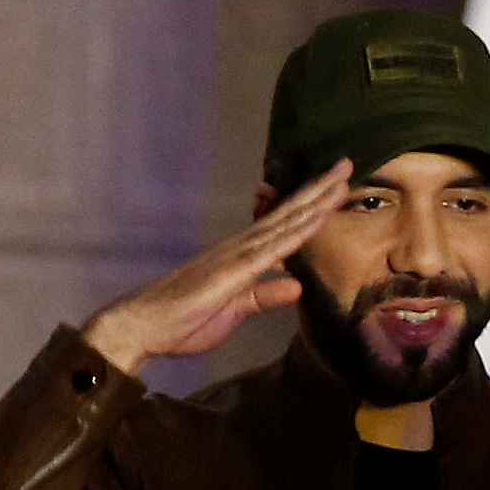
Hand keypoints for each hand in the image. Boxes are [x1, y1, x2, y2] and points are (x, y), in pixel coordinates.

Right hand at [76, 163, 351, 371]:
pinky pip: (273, 248)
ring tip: (341, 178)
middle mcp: (242, 247)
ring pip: (286, 223)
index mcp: (243, 257)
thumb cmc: (181, 321)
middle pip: (289, 214)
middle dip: (319, 190)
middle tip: (347, 164)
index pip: (283, 226)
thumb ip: (263, 297)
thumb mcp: (234, 312)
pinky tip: (318, 217)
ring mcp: (238, 255)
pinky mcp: (233, 271)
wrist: (142, 325)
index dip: (310, 206)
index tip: (335, 188)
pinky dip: (298, 231)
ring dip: (316, 200)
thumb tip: (297, 286)